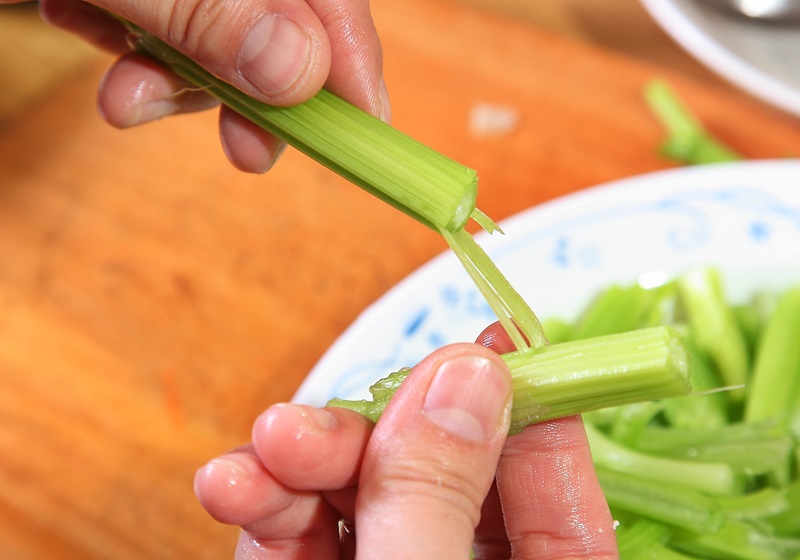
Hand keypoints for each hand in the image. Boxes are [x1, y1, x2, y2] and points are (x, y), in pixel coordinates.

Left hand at [11, 0, 387, 172]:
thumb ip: (206, 5)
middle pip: (277, 19)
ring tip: (123, 100)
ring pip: (215, 32)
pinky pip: (156, 22)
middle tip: (246, 154)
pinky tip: (84, 25)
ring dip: (175, 81)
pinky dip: (129, 47)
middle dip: (255, 91)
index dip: (350, 59)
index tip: (362, 132)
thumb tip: (300, 73)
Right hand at [194, 324, 619, 558]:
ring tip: (257, 451)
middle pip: (439, 478)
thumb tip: (465, 372)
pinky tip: (234, 487)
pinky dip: (270, 512)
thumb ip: (437, 501)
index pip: (552, 483)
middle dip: (371, 437)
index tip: (484, 339)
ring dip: (304, 466)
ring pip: (364, 502)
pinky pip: (308, 542)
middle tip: (310, 419)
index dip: (517, 403)